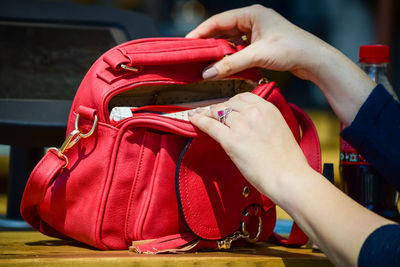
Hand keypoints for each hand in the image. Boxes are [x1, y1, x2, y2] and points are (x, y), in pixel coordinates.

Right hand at [186, 4, 328, 81]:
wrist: (314, 59)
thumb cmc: (290, 49)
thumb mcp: (257, 55)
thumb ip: (230, 64)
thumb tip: (206, 73)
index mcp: (251, 14)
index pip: (218, 21)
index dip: (201, 32)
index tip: (187, 43)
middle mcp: (253, 19)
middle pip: (223, 29)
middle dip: (208, 42)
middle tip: (193, 54)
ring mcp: (257, 32)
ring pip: (231, 40)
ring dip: (220, 51)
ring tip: (205, 61)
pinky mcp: (261, 43)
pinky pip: (240, 48)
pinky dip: (231, 56)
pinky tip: (224, 65)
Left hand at [188, 92, 310, 200]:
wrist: (288, 177)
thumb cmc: (288, 161)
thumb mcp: (280, 130)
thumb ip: (265, 123)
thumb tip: (252, 127)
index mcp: (268, 108)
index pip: (243, 97)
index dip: (231, 102)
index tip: (226, 106)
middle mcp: (254, 112)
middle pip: (228, 104)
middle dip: (218, 108)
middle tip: (210, 113)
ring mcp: (241, 125)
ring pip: (217, 112)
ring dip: (207, 114)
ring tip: (198, 115)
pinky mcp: (231, 140)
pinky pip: (210, 126)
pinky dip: (199, 121)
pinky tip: (192, 119)